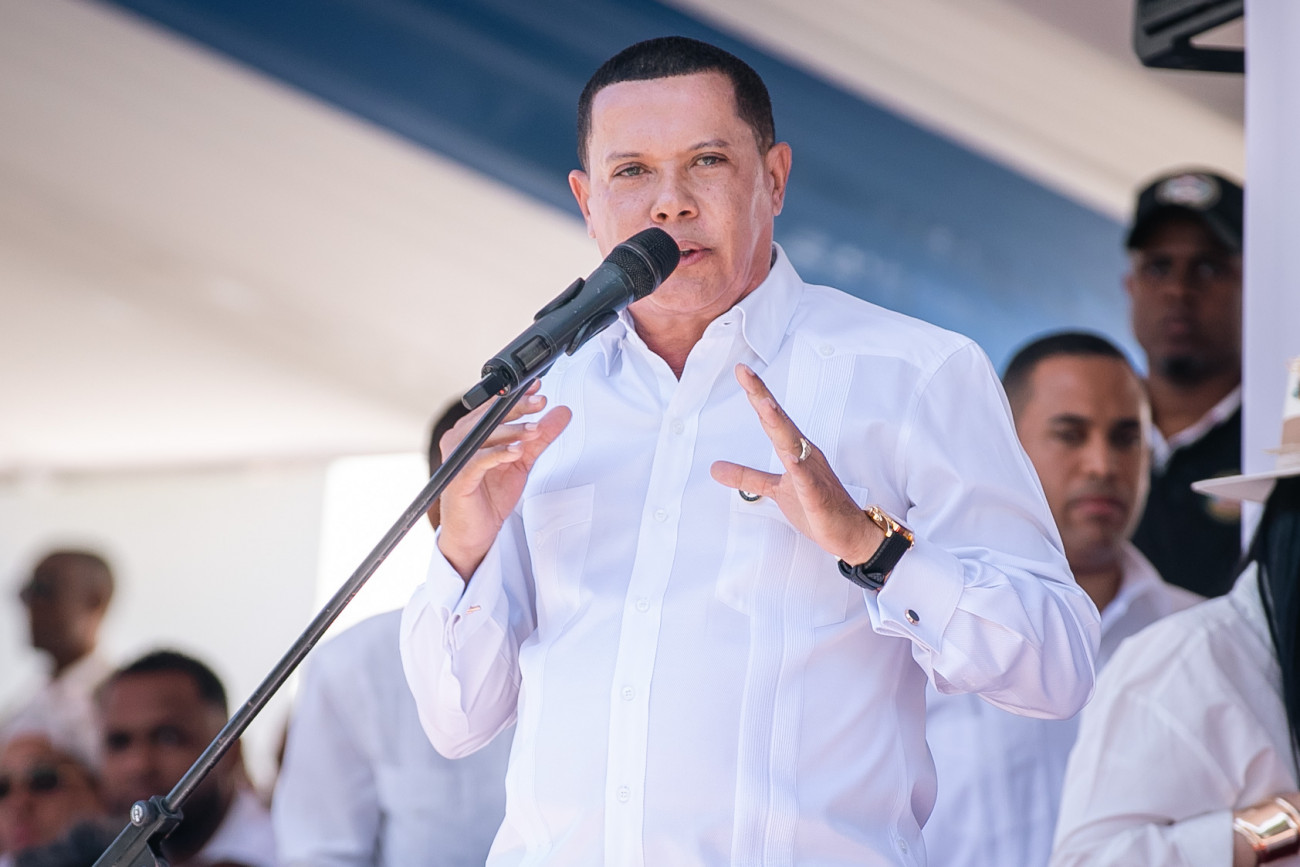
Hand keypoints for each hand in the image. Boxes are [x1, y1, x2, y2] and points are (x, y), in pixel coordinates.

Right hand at [437, 381, 571, 579]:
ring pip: (483, 435)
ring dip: (511, 430)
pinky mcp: (457, 479)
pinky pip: (478, 461)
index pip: (493, 406)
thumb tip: (562, 412)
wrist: (475, 532)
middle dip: (516, 407)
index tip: (538, 388)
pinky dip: (498, 454)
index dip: (515, 395)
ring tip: (534, 430)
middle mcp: (459, 440)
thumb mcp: (522, 460)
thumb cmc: (490, 495)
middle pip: (488, 416)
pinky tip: (516, 452)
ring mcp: (456, 458)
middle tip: (540, 403)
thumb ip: (540, 436)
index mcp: (472, 431)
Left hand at [710, 363, 883, 564]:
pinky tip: (791, 459)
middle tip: (745, 373)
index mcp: (795, 450)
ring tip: (764, 404)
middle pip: (780, 421)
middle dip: (763, 396)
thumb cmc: (817, 507)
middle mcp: (804, 455)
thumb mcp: (776, 489)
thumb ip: (747, 476)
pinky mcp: (818, 497)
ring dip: (779, 424)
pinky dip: (799, 469)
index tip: (742, 371)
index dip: (757, 394)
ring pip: (793, 445)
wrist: (849, 532)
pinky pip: (808, 481)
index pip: (772, 418)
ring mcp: (812, 474)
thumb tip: (714, 468)